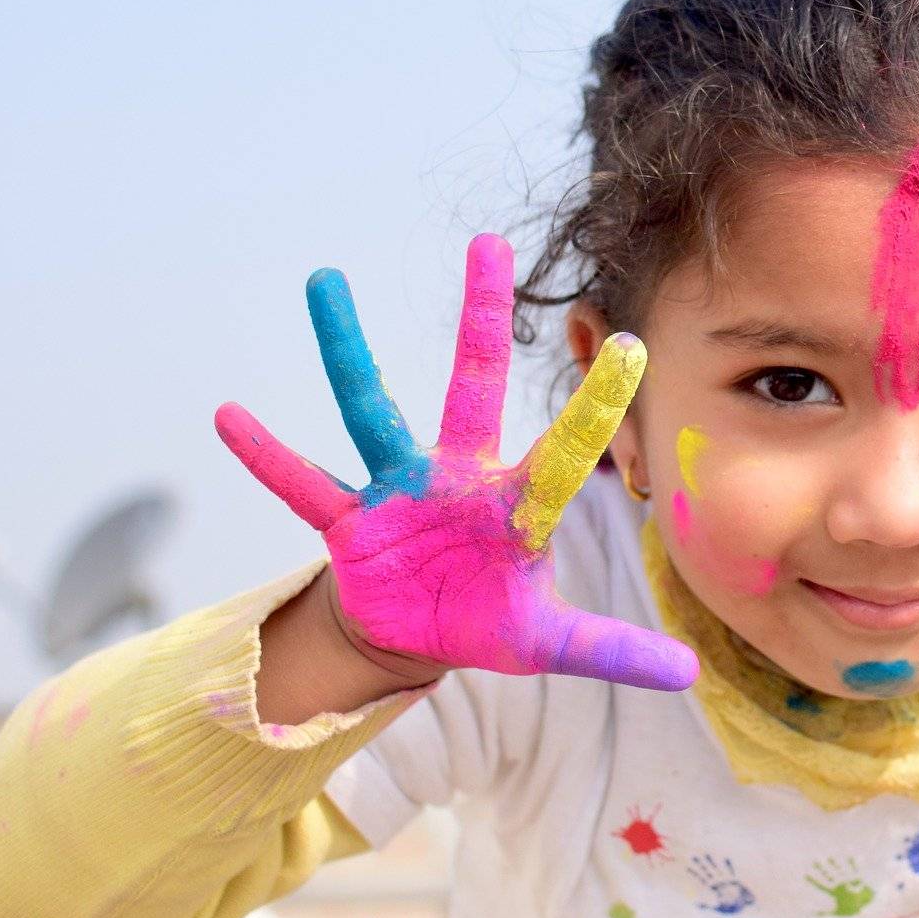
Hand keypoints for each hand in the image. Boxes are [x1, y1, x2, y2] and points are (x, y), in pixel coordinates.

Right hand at [215, 233, 696, 689]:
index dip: (596, 407)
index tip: (633, 347)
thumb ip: (613, 649)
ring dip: (346, 350)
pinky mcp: (349, 521)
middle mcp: (459, 478)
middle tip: (489, 243)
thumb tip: (690, 674)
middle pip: (473, 386)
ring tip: (325, 280)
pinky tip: (228, 415)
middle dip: (483, 319)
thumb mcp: (549, 644)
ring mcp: (399, 490)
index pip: (567, 451)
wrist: (415, 633)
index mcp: (516, 506)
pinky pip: (302, 484)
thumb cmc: (487, 620)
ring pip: (369, 410)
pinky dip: (267, 456)